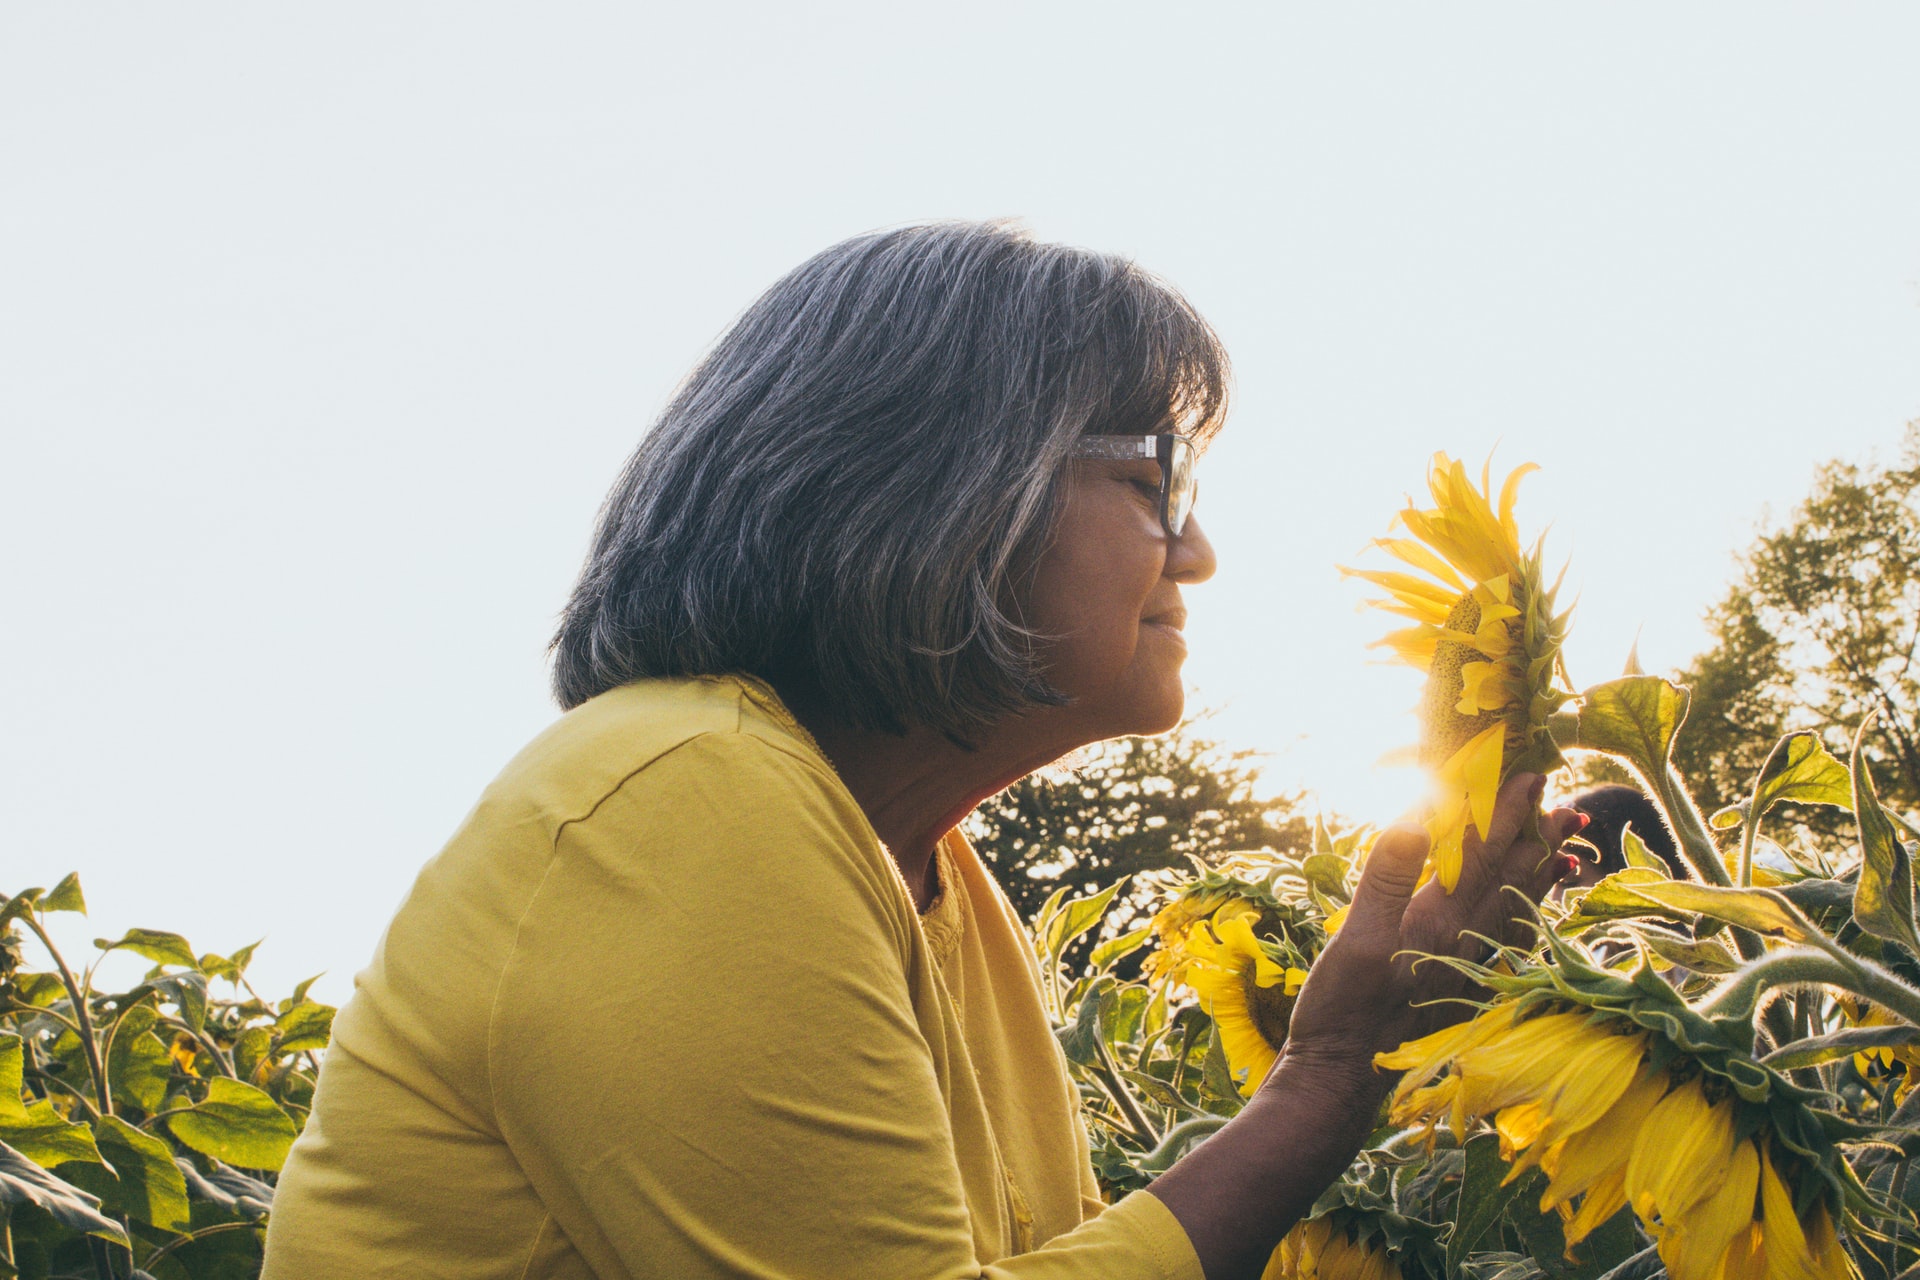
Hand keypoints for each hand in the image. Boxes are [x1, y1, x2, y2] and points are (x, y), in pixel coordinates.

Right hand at [1272, 772, 1585, 1091]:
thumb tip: (1416, 817)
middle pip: (1510, 882)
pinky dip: (1528, 923)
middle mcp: (1463, 945)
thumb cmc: (1339, 1011)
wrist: (1341, 1080)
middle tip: (1568, 809)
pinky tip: (1534, 919)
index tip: (1531, 777)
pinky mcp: (1461, 994)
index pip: (1481, 856)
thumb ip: (1388, 877)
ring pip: (1516, 915)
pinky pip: (1509, 949)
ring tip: (1569, 855)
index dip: (1506, 814)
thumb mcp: (1352, 938)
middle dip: (1538, 841)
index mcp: (1436, 923)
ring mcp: (1466, 972)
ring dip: (1542, 880)